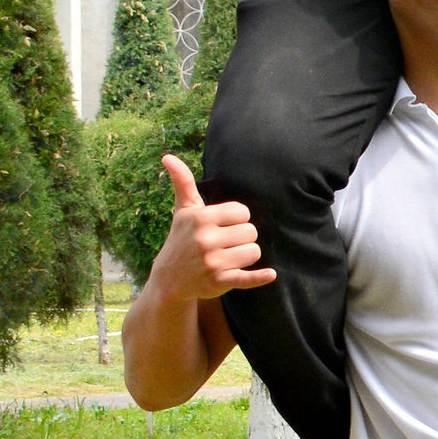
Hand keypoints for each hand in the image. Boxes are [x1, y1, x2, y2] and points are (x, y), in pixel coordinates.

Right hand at [147, 155, 275, 298]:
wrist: (170, 279)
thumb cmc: (182, 238)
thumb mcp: (183, 211)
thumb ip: (182, 182)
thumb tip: (168, 156)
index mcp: (201, 218)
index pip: (244, 212)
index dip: (237, 220)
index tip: (224, 227)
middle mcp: (206, 239)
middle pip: (251, 232)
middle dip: (242, 238)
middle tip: (225, 245)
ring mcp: (213, 262)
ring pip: (253, 251)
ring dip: (246, 256)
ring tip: (228, 258)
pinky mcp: (219, 282)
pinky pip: (248, 278)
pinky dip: (260, 277)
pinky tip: (270, 274)